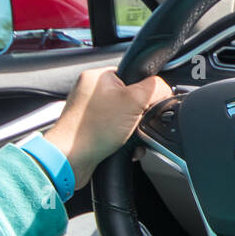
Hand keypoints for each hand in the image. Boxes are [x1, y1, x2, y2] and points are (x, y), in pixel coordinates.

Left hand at [43, 68, 170, 188]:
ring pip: (126, 117)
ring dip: (134, 131)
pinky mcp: (90, 129)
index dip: (145, 92)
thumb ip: (154, 88)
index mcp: (98, 76)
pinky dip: (124, 141)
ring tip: (128, 139)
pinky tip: (124, 147)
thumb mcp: (133, 101)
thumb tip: (164, 88)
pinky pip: (117, 131)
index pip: (134, 76)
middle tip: (135, 124)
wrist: (70, 159)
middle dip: (140, 116)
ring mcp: (89, 112)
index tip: (146, 105)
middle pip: (132, 99)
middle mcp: (91, 92)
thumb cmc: (92, 130)